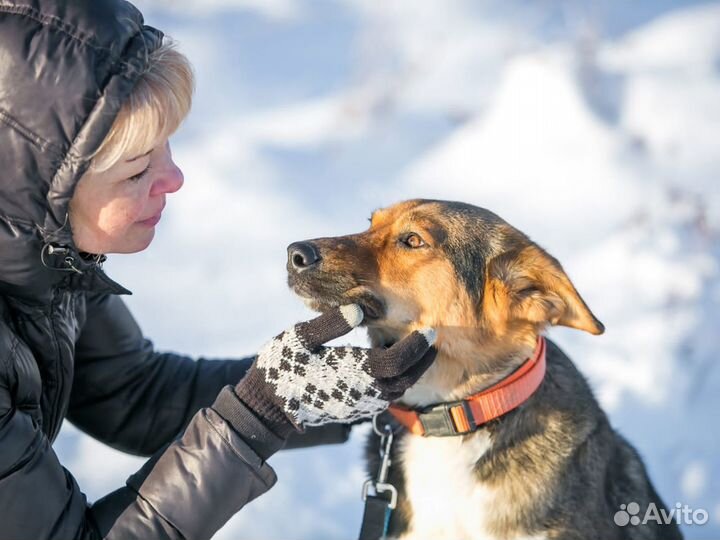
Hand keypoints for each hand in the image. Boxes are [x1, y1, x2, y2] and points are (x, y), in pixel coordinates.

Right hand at [235, 305, 435, 430]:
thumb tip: (359, 308)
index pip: (398, 361)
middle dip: (422, 358)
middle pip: (405, 378)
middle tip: (431, 337)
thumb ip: (331, 323)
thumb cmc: (281, 366)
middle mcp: (362, 393)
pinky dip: (397, 380)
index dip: (416, 347)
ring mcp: (359, 406)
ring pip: (398, 390)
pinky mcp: (354, 412)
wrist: (266, 406)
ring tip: (418, 349)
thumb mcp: (300, 338)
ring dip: (412, 371)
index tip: (429, 330)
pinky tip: (394, 364)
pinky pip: (386, 397)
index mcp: (352, 373)